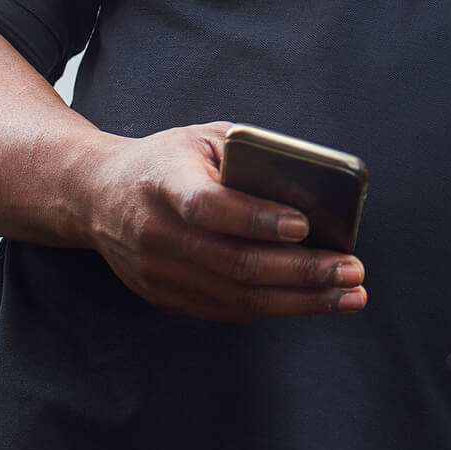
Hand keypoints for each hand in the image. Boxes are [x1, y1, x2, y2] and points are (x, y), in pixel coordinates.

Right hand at [75, 121, 366, 321]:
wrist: (97, 197)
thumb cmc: (169, 160)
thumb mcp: (204, 139)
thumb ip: (251, 155)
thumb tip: (313, 190)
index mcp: (164, 181)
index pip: (210, 206)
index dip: (256, 219)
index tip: (303, 226)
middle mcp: (156, 232)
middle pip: (234, 262)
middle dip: (302, 271)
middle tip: (353, 270)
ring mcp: (157, 273)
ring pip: (236, 295)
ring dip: (301, 299)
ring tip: (350, 294)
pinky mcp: (164, 297)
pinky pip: (227, 310)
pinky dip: (275, 308)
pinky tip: (313, 301)